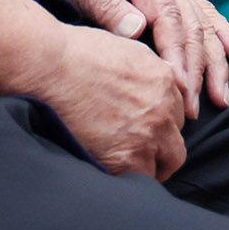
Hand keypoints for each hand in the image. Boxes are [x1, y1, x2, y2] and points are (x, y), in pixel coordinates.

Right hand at [28, 23, 191, 179]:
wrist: (51, 67)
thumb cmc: (77, 52)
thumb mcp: (125, 50)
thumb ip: (147, 72)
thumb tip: (148, 86)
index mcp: (163, 80)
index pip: (177, 113)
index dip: (161, 124)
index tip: (147, 131)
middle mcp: (162, 109)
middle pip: (176, 143)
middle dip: (162, 150)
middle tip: (141, 154)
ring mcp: (147, 135)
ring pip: (165, 164)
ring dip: (149, 167)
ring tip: (126, 166)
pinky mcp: (125, 158)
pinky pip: (140, 179)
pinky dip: (129, 178)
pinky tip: (114, 171)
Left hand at [52, 0, 228, 111]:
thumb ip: (106, 6)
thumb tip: (138, 31)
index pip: (168, 17)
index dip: (176, 55)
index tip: (178, 88)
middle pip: (190, 23)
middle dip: (196, 68)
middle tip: (193, 108)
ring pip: (200, 20)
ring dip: (213, 58)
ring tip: (220, 95)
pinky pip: (197, 10)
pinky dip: (217, 32)